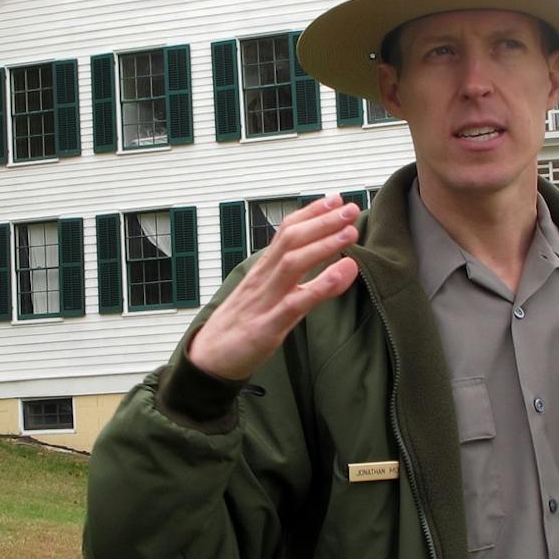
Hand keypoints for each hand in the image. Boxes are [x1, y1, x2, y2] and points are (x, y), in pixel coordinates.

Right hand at [185, 195, 362, 381]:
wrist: (207, 358)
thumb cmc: (240, 326)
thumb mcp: (268, 298)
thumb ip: (298, 282)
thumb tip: (330, 267)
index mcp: (263, 270)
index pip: (286, 232)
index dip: (311, 213)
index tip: (335, 199)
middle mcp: (263, 279)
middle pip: (291, 240)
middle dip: (322, 221)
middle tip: (350, 208)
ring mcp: (264, 301)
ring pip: (292, 263)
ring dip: (323, 245)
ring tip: (349, 233)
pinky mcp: (266, 327)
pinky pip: (295, 303)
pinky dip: (320, 286)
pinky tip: (342, 274)